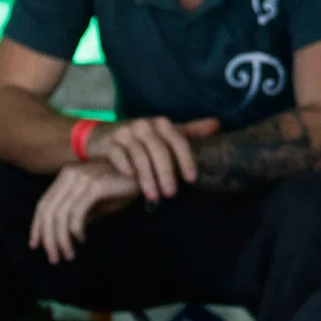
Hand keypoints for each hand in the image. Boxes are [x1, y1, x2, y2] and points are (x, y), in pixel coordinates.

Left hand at [28, 160, 140, 261]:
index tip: (36, 245)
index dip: (37, 226)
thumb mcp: (97, 202)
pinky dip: (76, 229)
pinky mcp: (97, 185)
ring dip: (62, 239)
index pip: (44, 204)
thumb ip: (80, 214)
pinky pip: (78, 212)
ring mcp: (83, 178)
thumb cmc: (123, 187)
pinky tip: (81, 239)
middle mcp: (71, 174)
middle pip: (48, 211)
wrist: (148, 172)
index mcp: (67, 176)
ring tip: (68, 255)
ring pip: (61, 214)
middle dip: (48, 238)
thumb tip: (66, 235)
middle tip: (54, 258)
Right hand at [87, 116, 221, 202]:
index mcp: (161, 124)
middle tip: (171, 194)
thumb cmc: (141, 139)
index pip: (178, 141)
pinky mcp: (109, 142)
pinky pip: (118, 154)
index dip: (186, 160)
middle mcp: (144, 125)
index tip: (191, 180)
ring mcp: (125, 132)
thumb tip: (217, 124)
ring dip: (147, 177)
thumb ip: (189, 132)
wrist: (104, 137)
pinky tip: (130, 179)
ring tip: (153, 196)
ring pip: (139, 154)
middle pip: (159, 149)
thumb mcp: (165, 134)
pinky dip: (125, 166)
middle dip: (166, 173)